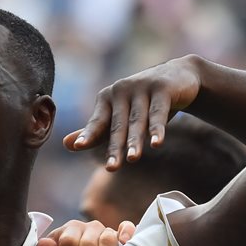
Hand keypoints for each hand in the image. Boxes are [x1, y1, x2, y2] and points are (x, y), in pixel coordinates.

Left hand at [64, 55, 202, 169]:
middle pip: (117, 125)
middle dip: (115, 147)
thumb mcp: (120, 115)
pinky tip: (157, 144)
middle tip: (111, 168)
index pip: (97, 122)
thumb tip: (66, 144)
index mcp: (107, 97)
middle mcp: (121, 90)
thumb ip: (96, 131)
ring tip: (133, 159)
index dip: (88, 135)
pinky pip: (158, 113)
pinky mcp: (162, 88)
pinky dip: (157, 129)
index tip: (78, 147)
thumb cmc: (145, 102)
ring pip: (137, 120)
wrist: (180, 76)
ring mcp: (142, 87)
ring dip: (135, 140)